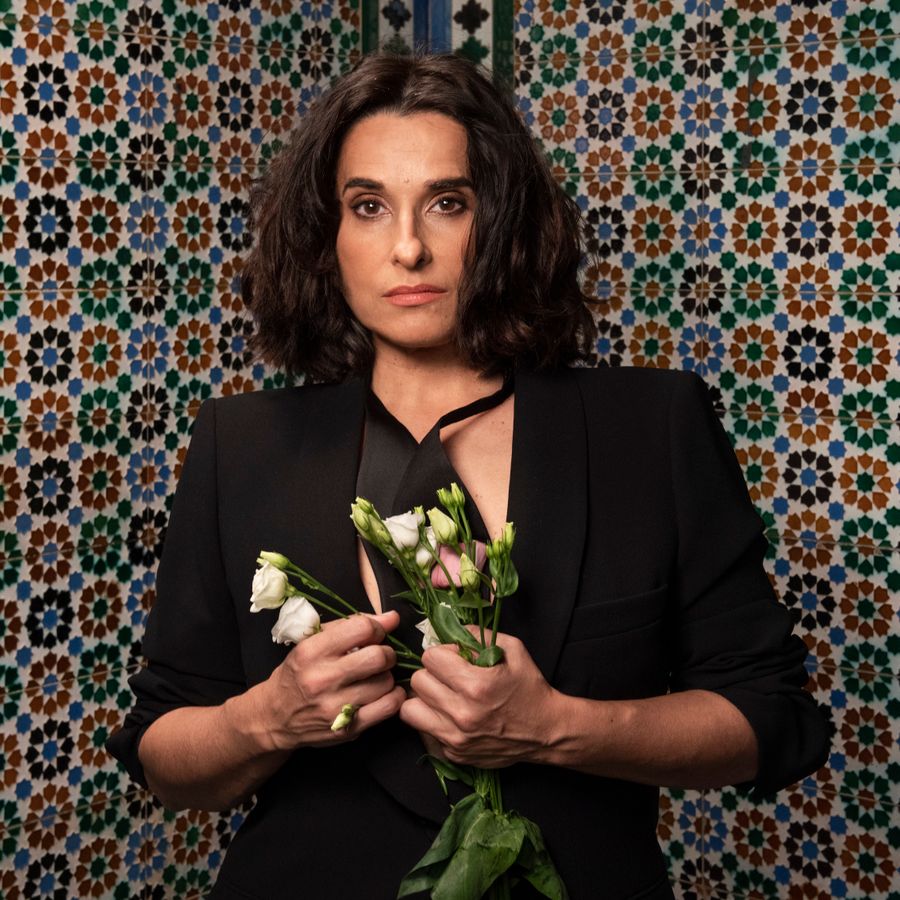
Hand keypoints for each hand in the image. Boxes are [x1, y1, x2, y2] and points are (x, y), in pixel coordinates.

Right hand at [256, 611, 404, 750]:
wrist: (275, 718)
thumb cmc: (298, 674)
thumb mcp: (312, 642)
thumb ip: (350, 625)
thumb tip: (392, 618)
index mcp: (311, 651)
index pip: (361, 628)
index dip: (377, 628)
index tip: (376, 635)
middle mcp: (322, 679)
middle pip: (378, 657)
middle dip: (387, 653)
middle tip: (381, 656)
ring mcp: (335, 707)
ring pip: (386, 682)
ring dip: (388, 676)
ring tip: (377, 676)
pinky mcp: (348, 729)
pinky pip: (388, 707)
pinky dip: (394, 696)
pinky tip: (385, 692)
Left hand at [399, 629, 560, 767]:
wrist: (547, 732)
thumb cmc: (530, 688)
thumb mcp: (513, 650)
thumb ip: (478, 635)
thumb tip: (450, 631)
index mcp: (476, 685)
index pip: (430, 658)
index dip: (442, 653)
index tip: (454, 658)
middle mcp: (462, 714)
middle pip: (417, 682)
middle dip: (431, 674)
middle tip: (448, 677)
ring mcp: (456, 738)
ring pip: (410, 710)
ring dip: (424, 699)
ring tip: (441, 695)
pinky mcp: (454, 754)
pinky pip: (424, 731)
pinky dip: (433, 720)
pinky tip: (451, 715)